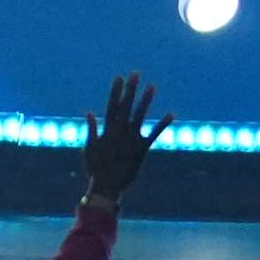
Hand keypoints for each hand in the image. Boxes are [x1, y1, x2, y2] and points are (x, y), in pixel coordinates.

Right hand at [85, 71, 172, 204]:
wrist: (108, 186)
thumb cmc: (95, 168)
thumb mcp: (89, 147)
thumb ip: (91, 129)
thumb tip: (90, 112)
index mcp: (107, 129)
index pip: (112, 105)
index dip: (116, 91)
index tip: (119, 78)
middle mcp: (120, 131)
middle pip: (126, 105)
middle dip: (130, 89)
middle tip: (135, 74)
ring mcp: (132, 139)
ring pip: (140, 115)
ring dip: (146, 100)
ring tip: (152, 86)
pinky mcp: (142, 149)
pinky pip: (154, 134)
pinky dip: (162, 124)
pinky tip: (171, 113)